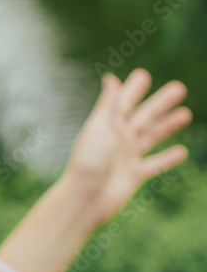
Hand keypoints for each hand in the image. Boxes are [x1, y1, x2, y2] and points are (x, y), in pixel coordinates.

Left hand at [62, 68, 191, 227]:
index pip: (124, 102)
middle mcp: (118, 139)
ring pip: (152, 136)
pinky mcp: (134, 175)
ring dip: (169, 125)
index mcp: (107, 126)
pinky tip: (181, 151)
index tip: (144, 75)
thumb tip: (111, 78)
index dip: (134, 89)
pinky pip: (155, 164)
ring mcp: (127, 156)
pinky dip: (168, 158)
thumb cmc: (88, 161)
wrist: (86, 197)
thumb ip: (108, 105)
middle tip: (179, 88)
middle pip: (144, 116)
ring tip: (186, 113)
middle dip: (160, 103)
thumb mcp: (99, 129)